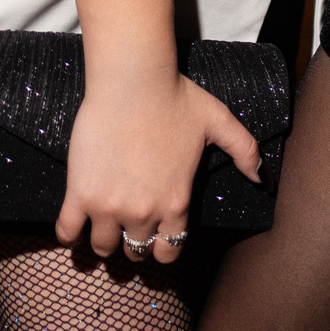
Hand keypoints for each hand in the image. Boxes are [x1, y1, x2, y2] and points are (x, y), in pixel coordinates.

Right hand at [56, 67, 260, 264]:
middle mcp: (143, 212)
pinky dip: (69, 233)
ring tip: (103, 220)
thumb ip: (243, 150)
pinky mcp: (80, 194)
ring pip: (103, 247)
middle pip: (135, 251)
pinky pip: (67, 232)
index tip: (155, 234)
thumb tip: (261, 177)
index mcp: (176, 201)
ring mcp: (109, 206)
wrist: (133, 79)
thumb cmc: (175, 96)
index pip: (170, 249)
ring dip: (103, 238)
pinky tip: (74, 222)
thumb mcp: (218, 121)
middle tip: (128, 223)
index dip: (164, 245)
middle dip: (134, 241)